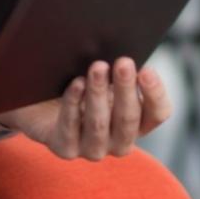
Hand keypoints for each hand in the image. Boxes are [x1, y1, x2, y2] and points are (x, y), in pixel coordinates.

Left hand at [0, 57, 171, 160]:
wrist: (42, 100)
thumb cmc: (81, 81)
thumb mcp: (106, 75)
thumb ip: (118, 69)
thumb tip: (123, 50)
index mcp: (138, 121)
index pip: (158, 113)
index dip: (155, 93)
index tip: (147, 70)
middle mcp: (119, 141)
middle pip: (129, 119)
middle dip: (126, 88)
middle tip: (123, 62)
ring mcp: (93, 149)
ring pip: (99, 125)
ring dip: (98, 94)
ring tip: (97, 67)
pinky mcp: (65, 148)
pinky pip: (70, 128)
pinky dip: (73, 104)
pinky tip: (76, 84)